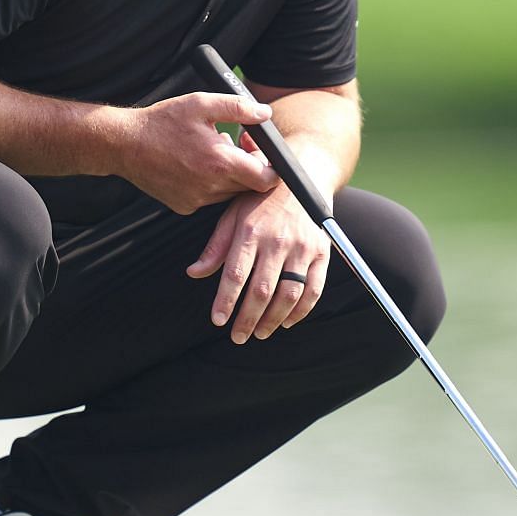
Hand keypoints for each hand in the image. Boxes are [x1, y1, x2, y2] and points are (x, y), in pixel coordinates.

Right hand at [116, 93, 277, 214]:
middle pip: (249, 187)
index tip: (261, 152)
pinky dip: (210, 185)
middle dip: (250, 168)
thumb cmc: (162, 121)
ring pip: (229, 193)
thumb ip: (238, 108)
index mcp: (221, 162)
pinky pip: (210, 199)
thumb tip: (265, 113)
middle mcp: (211, 187)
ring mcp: (197, 200)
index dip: (271, 167)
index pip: (267, 180)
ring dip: (229, 176)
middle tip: (236, 145)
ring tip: (211, 153)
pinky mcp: (184, 206)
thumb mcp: (201, 104)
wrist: (124, 144)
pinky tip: (194, 165)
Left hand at [186, 181, 329, 342]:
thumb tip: (194, 273)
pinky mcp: (321, 253)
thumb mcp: (232, 215)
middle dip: (247, 319)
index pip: (235, 274)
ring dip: (273, 320)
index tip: (218, 320)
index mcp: (251, 231)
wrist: (303, 178)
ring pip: (288, 295)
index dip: (226, 301)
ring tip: (260, 333)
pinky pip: (313, 290)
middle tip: (238, 336)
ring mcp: (302, 248)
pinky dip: (301, 311)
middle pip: (261, 291)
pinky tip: (287, 321)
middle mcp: (278, 240)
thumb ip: (216, 246)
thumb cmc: (260, 199)